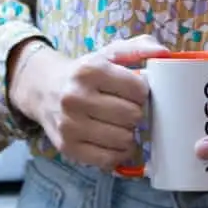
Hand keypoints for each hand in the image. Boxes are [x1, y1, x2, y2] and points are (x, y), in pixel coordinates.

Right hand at [12, 36, 170, 169]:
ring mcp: (70, 125)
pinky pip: (108, 159)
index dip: (142, 92)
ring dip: (128, 134)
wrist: (42, 89)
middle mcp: (76, 97)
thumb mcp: (108, 53)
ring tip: (120, 125)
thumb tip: (165, 53)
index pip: (138, 89)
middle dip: (135, 113)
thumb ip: (138, 48)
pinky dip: (118, 153)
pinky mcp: (68, 147)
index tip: (134, 92)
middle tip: (127, 109)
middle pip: (132, 116)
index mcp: (90, 70)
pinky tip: (115, 142)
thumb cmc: (84, 72)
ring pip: (124, 140)